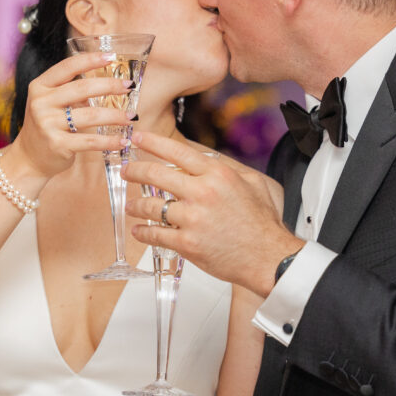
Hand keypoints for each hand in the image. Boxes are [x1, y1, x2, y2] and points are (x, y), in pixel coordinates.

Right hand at [9, 52, 132, 178]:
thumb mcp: (50, 102)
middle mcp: (41, 103)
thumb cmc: (46, 125)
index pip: (68, 67)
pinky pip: (90, 141)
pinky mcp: (57, 144)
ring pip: (91, 115)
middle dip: (110, 86)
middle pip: (83, 88)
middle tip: (129, 86)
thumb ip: (71, 90)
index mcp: (40, 87)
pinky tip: (123, 140)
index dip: (91, 60)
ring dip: (115, 116)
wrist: (28, 159)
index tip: (111, 56)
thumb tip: (108, 82)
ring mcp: (48, 124)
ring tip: (131, 116)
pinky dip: (110, 141)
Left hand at [123, 131, 301, 296]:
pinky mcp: (187, 243)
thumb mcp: (252, 183)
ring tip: (130, 205)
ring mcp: (193, 219)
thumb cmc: (262, 223)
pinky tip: (139, 230)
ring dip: (136, 204)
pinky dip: (143, 232)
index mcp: (217, 174)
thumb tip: (206, 161)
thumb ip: (227, 170)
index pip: (177, 151)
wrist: (268, 256)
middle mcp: (202, 192)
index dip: (152, 142)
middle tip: (127, 171)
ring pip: (151, 206)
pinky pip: (155, 234)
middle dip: (135, 171)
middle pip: (156, 174)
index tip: (138, 138)